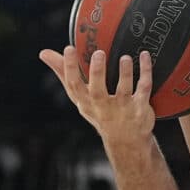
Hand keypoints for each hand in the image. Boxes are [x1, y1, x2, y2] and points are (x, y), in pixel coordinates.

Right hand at [39, 46, 154, 145]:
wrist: (126, 141)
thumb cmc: (99, 112)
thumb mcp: (80, 97)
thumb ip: (63, 73)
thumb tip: (44, 53)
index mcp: (86, 102)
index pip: (74, 86)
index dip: (70, 68)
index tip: (69, 48)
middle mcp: (103, 107)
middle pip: (98, 91)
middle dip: (97, 73)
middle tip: (98, 53)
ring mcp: (123, 109)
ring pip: (124, 90)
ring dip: (124, 73)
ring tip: (125, 58)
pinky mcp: (140, 108)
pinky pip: (144, 88)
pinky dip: (145, 71)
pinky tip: (145, 56)